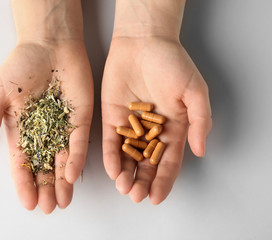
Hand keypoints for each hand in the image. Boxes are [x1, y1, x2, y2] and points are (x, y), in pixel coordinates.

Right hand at [0, 40, 92, 212]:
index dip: (24, 183)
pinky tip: (72, 175)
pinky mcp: (81, 118)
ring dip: (63, 181)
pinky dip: (75, 158)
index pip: (23, 163)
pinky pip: (79, 141)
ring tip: (63, 201)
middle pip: (45, 166)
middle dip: (47, 188)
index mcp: (23, 130)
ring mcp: (64, 127)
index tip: (28, 202)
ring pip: (64, 159)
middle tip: (50, 207)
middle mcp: (45, 133)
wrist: (49, 44)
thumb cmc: (21, 66)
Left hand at [102, 36, 211, 203]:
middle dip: (142, 182)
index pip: (168, 162)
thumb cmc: (172, 63)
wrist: (143, 42)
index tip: (157, 198)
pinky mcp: (111, 117)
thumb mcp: (194, 91)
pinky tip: (112, 171)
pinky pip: (109, 141)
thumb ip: (199, 120)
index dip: (163, 181)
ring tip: (124, 188)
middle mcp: (150, 132)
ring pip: (127, 157)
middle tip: (136, 197)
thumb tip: (201, 150)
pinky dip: (110, 156)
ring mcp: (129, 126)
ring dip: (125, 174)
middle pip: (146, 164)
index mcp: (172, 129)